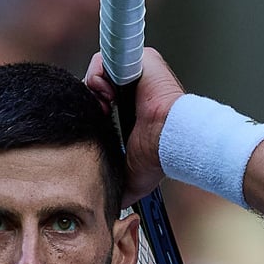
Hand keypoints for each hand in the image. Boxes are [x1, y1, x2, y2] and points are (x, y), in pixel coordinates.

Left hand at [84, 47, 184, 205]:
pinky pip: (107, 58)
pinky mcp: (142, 59)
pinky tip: (108, 95)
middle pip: (98, 81)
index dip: (94, 109)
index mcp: (133, 109)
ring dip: (95, 87)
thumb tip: (113, 205)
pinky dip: (100, 75)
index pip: (101, 100)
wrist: (172, 139)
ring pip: (101, 69)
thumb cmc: (159, 155)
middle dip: (92, 98)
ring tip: (105, 105)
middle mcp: (136, 87)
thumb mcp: (131, 173)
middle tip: (99, 113)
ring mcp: (140, 71)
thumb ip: (119, 181)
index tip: (99, 120)